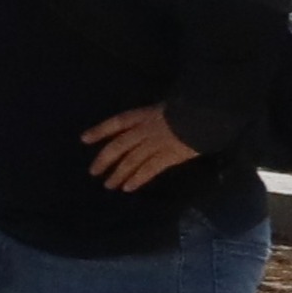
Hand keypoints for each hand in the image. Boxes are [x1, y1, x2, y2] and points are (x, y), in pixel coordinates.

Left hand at [81, 104, 208, 191]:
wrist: (207, 113)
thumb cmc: (192, 105)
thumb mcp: (170, 105)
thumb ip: (159, 115)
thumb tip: (155, 123)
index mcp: (145, 114)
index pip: (117, 122)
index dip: (100, 130)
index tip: (84, 139)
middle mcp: (145, 129)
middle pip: (118, 145)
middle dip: (104, 159)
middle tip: (93, 172)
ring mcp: (156, 143)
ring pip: (130, 160)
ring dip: (118, 174)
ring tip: (109, 185)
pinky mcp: (168, 156)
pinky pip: (148, 169)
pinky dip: (137, 179)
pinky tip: (128, 188)